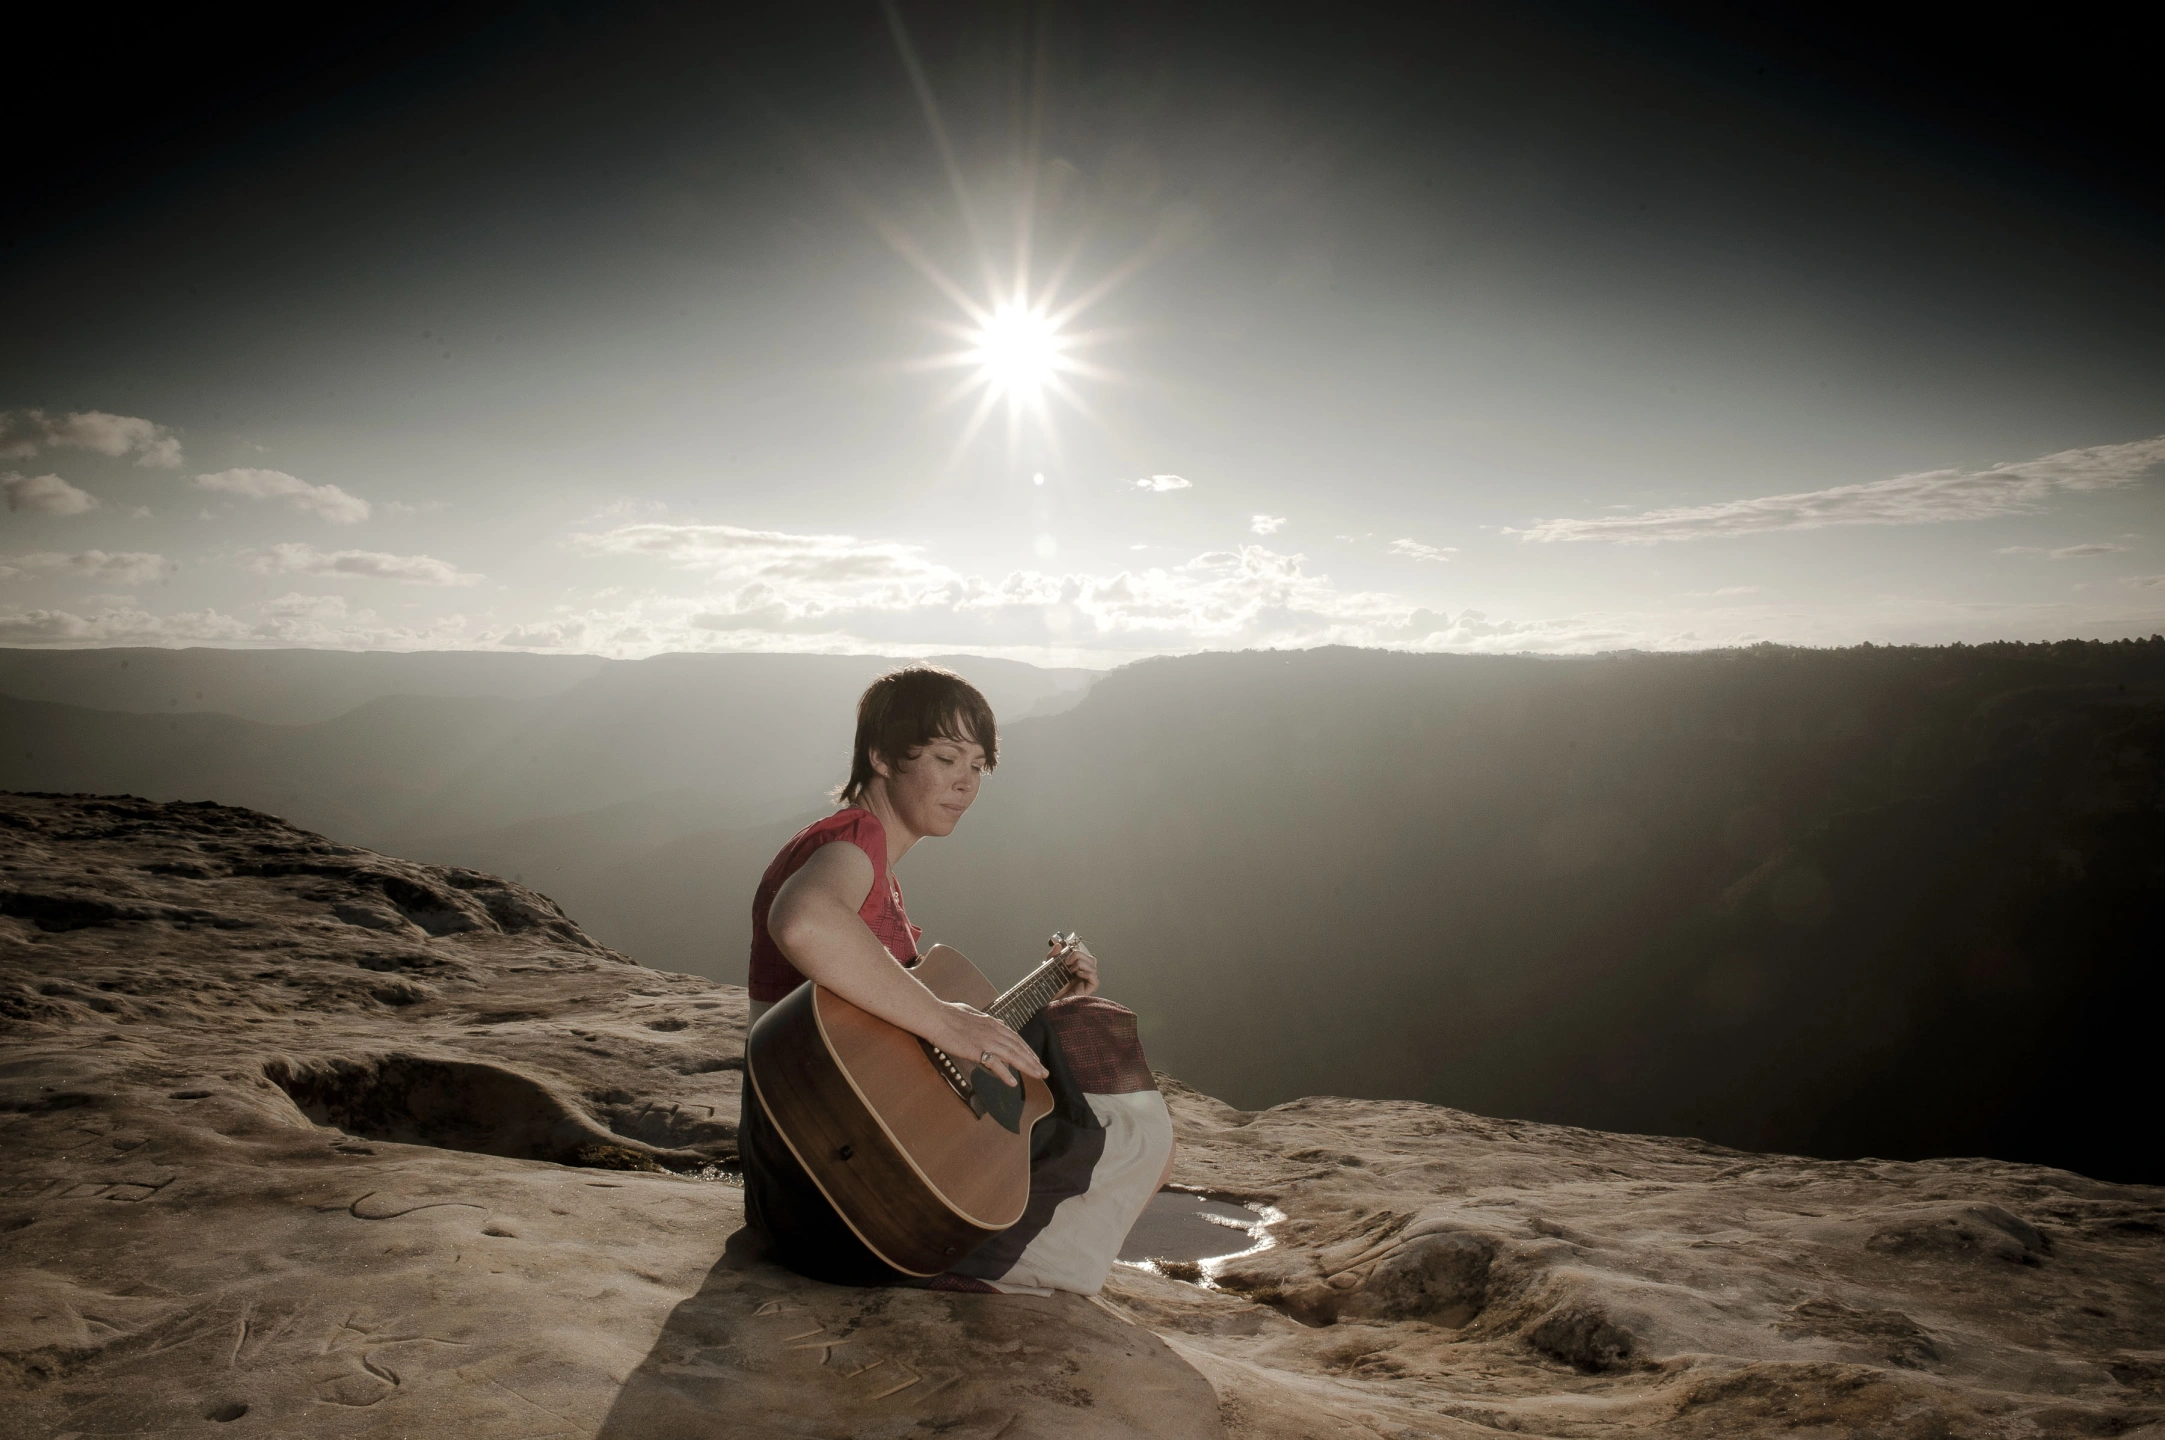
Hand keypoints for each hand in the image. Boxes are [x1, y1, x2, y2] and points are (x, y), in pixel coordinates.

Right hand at [927, 1002, 1045, 1087]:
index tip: (1036, 1059)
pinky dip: (1005, 1074)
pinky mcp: (976, 1050)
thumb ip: (987, 1019)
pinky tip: (1013, 1082)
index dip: (1028, 1050)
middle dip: (1033, 1060)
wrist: (935, 1017)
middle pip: (1019, 1048)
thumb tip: (999, 1022)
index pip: (1016, 1038)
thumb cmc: (948, 1014)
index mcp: (992, 1022)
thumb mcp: (972, 1012)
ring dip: (1027, 1066)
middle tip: (1044, 1072)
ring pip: (1012, 1055)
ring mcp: (986, 1040)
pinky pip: (994, 1064)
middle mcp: (993, 1030)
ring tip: (1038, 1076)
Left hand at [1054, 934, 1099, 998]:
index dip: (1077, 952)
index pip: (1084, 956)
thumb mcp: (1048, 968)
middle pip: (1091, 959)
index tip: (1065, 956)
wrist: (1047, 1003)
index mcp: (1076, 969)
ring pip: (1094, 966)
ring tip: (1071, 971)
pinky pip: (1095, 980)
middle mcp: (1082, 975)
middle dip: (1079, 955)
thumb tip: (1058, 945)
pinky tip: (1078, 974)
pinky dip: (1087, 973)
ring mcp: (1086, 983)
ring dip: (1081, 964)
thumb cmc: (1049, 989)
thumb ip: (1053, 956)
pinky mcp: (1087, 991)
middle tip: (1067, 962)